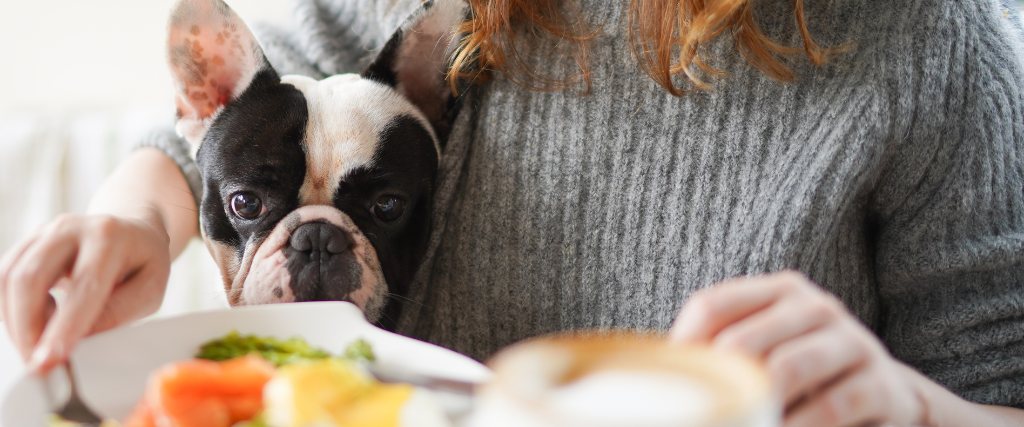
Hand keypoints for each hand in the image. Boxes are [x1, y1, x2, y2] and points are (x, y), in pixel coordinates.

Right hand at [0, 214, 170, 372]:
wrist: (132, 232)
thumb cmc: (142, 263)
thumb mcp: (150, 289)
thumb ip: (118, 313)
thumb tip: (79, 339)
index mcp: (110, 237)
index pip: (84, 285)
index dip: (64, 326)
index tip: (50, 359)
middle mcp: (72, 228)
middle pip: (31, 277)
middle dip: (27, 327)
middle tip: (36, 363)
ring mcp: (45, 233)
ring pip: (9, 277)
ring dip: (15, 321)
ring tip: (38, 344)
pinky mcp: (28, 244)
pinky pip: (3, 277)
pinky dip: (11, 308)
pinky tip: (37, 320)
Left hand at [669, 270, 928, 426]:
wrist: (886, 397)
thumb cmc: (805, 374)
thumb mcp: (768, 352)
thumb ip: (724, 354)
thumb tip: (662, 378)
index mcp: (780, 291)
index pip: (711, 306)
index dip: (683, 346)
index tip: (674, 388)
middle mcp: (817, 307)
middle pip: (743, 341)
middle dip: (717, 384)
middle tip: (706, 411)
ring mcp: (853, 342)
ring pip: (786, 371)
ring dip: (755, 407)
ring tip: (743, 422)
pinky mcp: (881, 385)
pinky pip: (830, 407)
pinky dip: (799, 426)